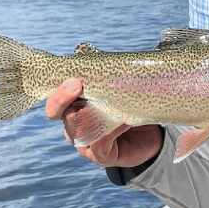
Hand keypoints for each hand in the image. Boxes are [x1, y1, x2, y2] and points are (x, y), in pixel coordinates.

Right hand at [45, 78, 162, 167]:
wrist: (153, 135)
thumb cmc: (133, 106)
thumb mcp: (119, 86)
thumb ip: (105, 73)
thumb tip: (89, 52)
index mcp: (74, 105)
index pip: (55, 99)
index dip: (58, 90)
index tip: (74, 79)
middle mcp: (74, 124)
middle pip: (57, 113)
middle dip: (63, 98)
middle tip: (77, 84)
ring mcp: (84, 142)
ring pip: (75, 128)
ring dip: (93, 113)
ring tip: (113, 103)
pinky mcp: (100, 155)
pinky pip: (97, 142)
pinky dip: (110, 129)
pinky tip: (123, 120)